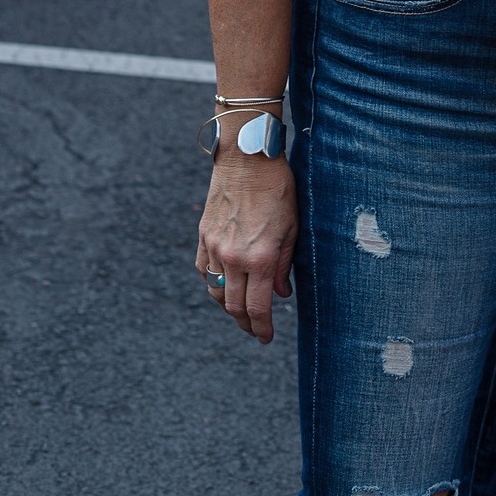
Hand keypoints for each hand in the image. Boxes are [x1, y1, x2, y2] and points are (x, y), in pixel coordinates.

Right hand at [196, 155, 297, 343]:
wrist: (247, 158)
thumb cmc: (278, 188)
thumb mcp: (292, 226)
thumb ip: (285, 264)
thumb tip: (280, 293)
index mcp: (261, 257)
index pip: (257, 307)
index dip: (262, 328)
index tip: (266, 338)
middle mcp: (235, 257)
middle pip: (234, 306)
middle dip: (246, 324)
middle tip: (255, 330)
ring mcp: (215, 248)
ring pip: (216, 292)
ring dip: (228, 307)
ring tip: (241, 311)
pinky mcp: (204, 237)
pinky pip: (204, 271)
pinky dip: (213, 283)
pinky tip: (224, 284)